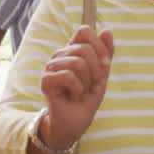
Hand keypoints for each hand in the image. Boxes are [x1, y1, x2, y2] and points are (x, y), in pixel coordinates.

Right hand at [39, 26, 113, 149]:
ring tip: (81, 91)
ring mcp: (51, 67)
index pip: (84, 31)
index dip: (99, 46)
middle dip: (96, 70)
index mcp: (72, 50)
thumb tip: (107, 30)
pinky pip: (68, 76)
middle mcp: (60, 55)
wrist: (75, 123)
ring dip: (86, 82)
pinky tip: (73, 96)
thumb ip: (106, 53)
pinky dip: (77, 90)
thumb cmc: (86, 98)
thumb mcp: (101, 74)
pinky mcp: (46, 80)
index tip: (106, 64)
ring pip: (78, 63)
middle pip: (85, 48)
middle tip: (91, 85)